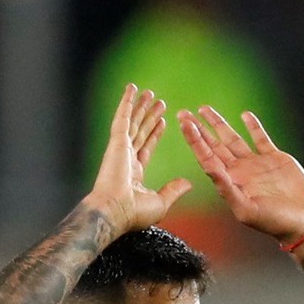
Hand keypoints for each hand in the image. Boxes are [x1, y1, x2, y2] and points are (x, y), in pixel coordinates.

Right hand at [86, 84, 191, 235]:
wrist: (116, 211)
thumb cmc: (134, 213)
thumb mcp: (161, 202)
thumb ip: (173, 190)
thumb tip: (187, 183)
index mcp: (134, 172)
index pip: (146, 147)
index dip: (154, 134)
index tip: (162, 122)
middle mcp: (126, 158)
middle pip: (140, 131)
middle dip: (149, 116)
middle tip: (157, 102)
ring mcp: (120, 148)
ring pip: (133, 121)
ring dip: (140, 106)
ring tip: (148, 92)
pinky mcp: (116, 142)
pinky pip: (123, 117)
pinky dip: (127, 102)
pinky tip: (132, 89)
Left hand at [178, 107, 303, 243]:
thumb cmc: (275, 222)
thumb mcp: (246, 209)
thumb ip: (227, 189)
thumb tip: (210, 168)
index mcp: (231, 183)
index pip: (207, 157)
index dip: (195, 140)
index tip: (185, 124)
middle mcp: (240, 172)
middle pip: (214, 146)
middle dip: (199, 130)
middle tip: (183, 114)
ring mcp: (257, 164)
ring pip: (233, 139)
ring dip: (218, 124)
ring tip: (204, 109)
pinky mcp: (275, 159)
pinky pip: (260, 139)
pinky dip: (253, 127)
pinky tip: (244, 115)